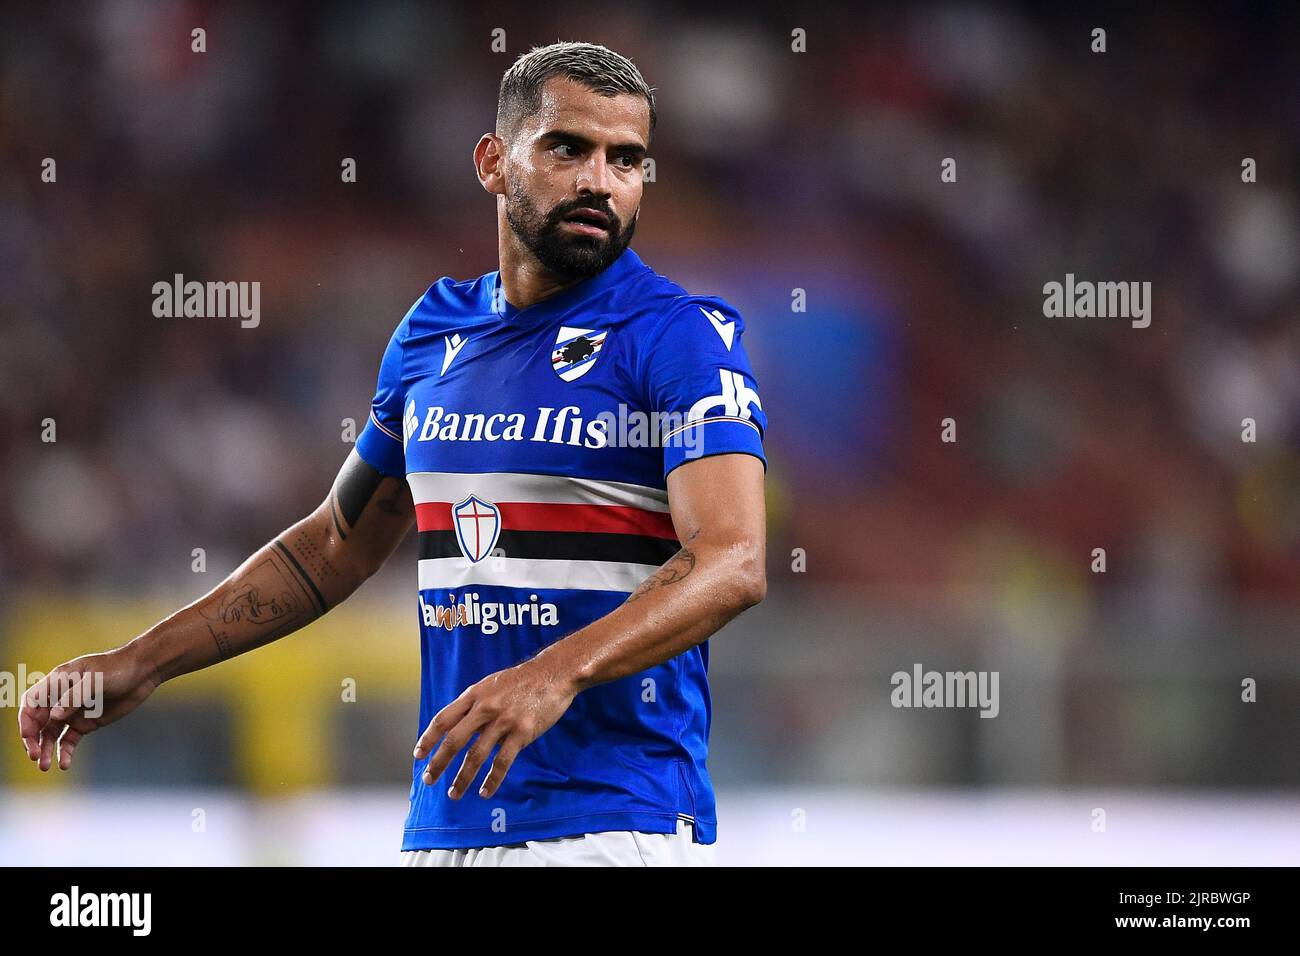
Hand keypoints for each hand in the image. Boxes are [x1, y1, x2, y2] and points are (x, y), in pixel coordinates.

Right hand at [17, 646, 160, 771]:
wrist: (143, 672)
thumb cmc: (118, 667)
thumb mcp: (96, 679)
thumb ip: (74, 696)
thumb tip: (55, 716)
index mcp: (57, 682)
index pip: (31, 702)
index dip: (26, 719)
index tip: (28, 736)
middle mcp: (60, 698)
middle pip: (38, 722)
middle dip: (33, 740)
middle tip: (35, 756)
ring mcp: (73, 712)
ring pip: (51, 734)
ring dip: (46, 750)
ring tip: (46, 767)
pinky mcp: (86, 723)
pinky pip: (69, 740)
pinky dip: (65, 752)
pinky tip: (64, 764)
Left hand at [413, 658, 576, 798]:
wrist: (554, 672)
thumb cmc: (521, 680)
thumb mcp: (490, 684)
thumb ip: (473, 703)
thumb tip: (456, 725)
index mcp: (474, 695)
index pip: (443, 719)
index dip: (428, 738)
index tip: (418, 755)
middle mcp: (485, 708)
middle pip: (455, 740)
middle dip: (439, 763)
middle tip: (429, 780)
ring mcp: (504, 721)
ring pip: (476, 755)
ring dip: (462, 778)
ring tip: (454, 793)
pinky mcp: (522, 732)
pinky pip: (502, 762)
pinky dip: (492, 780)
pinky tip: (484, 791)